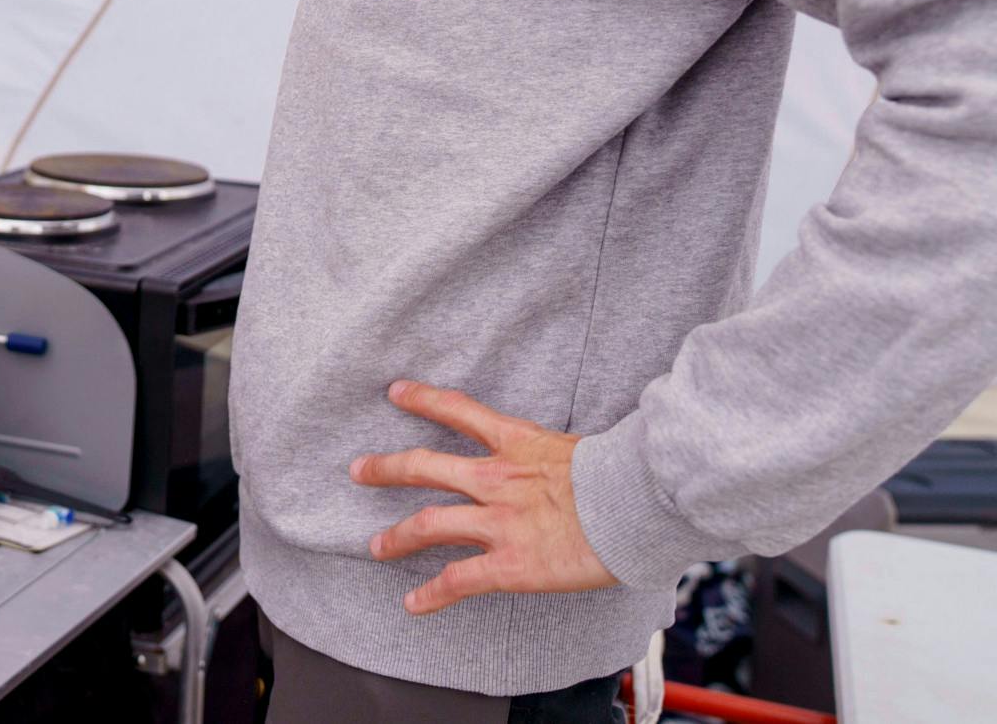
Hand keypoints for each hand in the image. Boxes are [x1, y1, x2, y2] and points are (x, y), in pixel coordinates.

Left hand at [349, 379, 617, 611]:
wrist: (637, 505)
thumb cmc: (623, 474)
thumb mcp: (581, 447)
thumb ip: (556, 454)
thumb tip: (564, 458)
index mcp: (517, 443)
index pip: (459, 411)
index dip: (424, 399)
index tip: (397, 392)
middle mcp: (497, 478)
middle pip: (426, 466)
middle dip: (387, 468)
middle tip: (359, 470)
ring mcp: (499, 521)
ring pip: (430, 524)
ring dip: (398, 536)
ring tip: (377, 546)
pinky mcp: (509, 564)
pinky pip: (458, 580)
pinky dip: (432, 594)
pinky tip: (413, 603)